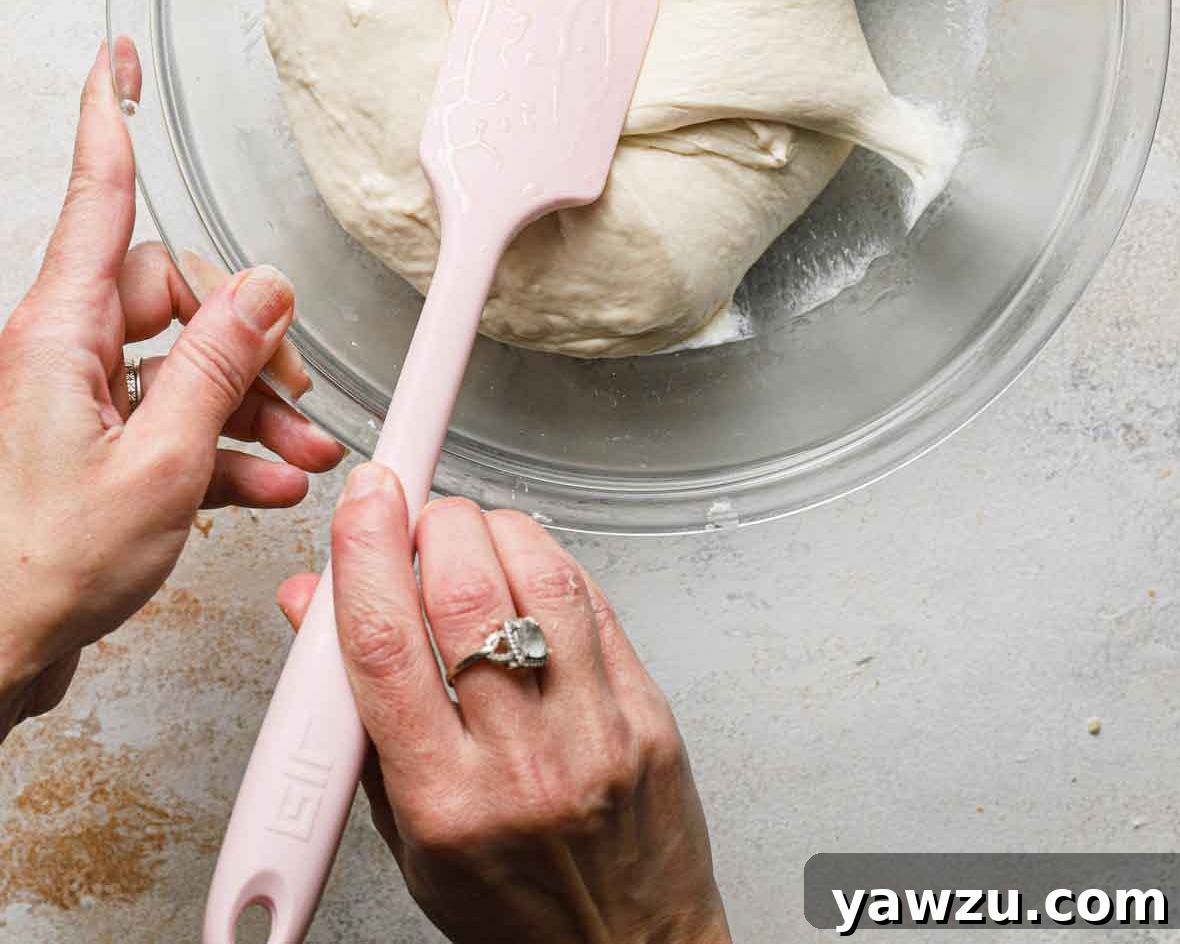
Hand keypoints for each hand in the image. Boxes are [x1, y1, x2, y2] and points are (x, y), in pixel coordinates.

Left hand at [0, 41, 343, 739]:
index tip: (116, 59)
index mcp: (59, 333)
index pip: (97, 195)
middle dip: (247, 338)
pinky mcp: (93, 446)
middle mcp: (62, 353)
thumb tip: (265, 291)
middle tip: (292, 391)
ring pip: (182, 363)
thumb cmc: (36, 570)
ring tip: (301, 451)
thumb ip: (218, 367)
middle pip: (175, 293)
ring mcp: (76, 400)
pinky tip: (267, 481)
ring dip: (249, 406)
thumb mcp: (160, 463)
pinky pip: (173, 418)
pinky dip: (225, 447)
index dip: (109, 116)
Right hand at [279, 470, 730, 943]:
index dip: (367, 551)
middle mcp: (523, 763)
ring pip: (542, 578)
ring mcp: (595, 733)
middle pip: (468, 591)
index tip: (364, 499)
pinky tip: (527, 571)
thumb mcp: (403, 831)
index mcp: (443, 800)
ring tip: (471, 538)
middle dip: (434, 523)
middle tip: (417, 519)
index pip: (386, 644)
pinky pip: (595, 603)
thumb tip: (310, 604)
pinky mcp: (647, 713)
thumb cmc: (508, 909)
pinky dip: (550, 564)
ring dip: (496, 530)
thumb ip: (354, 714)